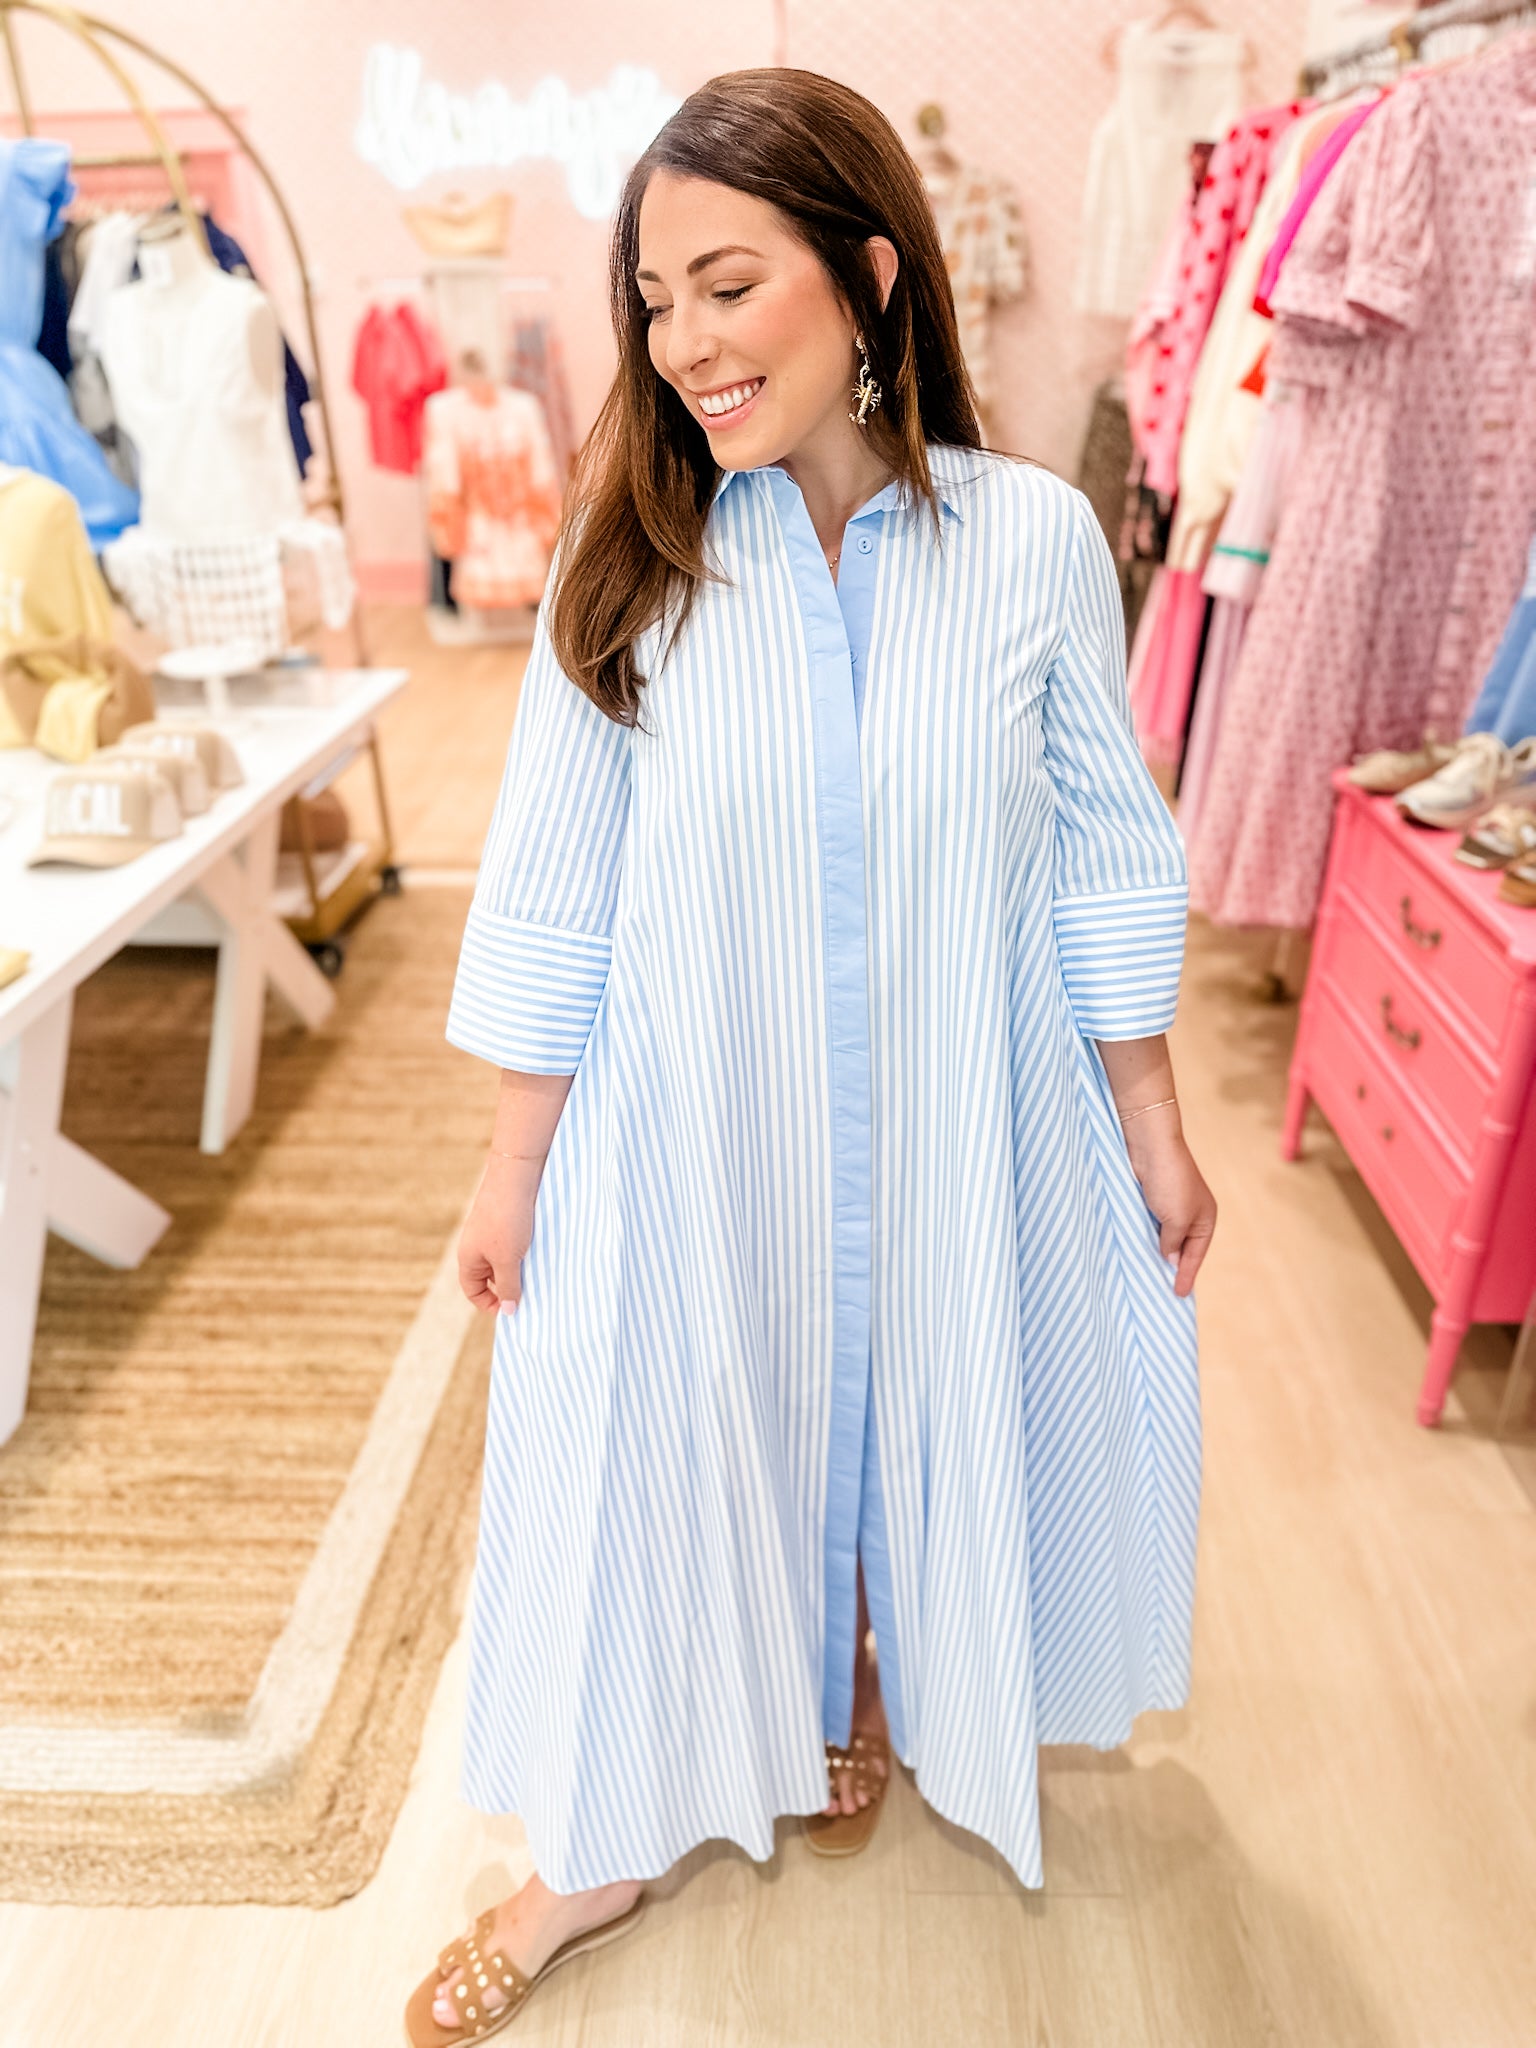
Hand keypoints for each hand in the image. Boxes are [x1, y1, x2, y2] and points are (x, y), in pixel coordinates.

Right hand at [457, 1154, 542, 1314]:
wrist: (516, 1176)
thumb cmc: (507, 1219)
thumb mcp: (508, 1259)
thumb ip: (508, 1285)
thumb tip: (509, 1311)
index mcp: (469, 1258)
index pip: (473, 1291)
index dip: (490, 1303)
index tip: (513, 1308)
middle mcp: (477, 1246)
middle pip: (489, 1277)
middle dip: (509, 1287)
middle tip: (531, 1293)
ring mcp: (492, 1232)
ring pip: (505, 1261)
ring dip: (520, 1269)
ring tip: (539, 1273)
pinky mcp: (508, 1221)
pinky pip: (515, 1245)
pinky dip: (527, 1252)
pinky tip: (542, 1254)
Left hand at [1120, 1111, 1215, 1298]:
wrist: (1151, 1145)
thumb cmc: (1170, 1182)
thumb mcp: (1176, 1220)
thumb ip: (1172, 1243)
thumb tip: (1169, 1257)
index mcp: (1205, 1219)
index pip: (1195, 1255)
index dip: (1186, 1275)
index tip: (1178, 1295)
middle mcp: (1191, 1213)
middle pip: (1182, 1247)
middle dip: (1174, 1266)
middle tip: (1163, 1290)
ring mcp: (1171, 1206)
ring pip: (1165, 1237)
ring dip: (1158, 1252)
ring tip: (1149, 1274)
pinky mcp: (1152, 1199)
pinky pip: (1151, 1226)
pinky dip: (1146, 1238)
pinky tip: (1139, 1249)